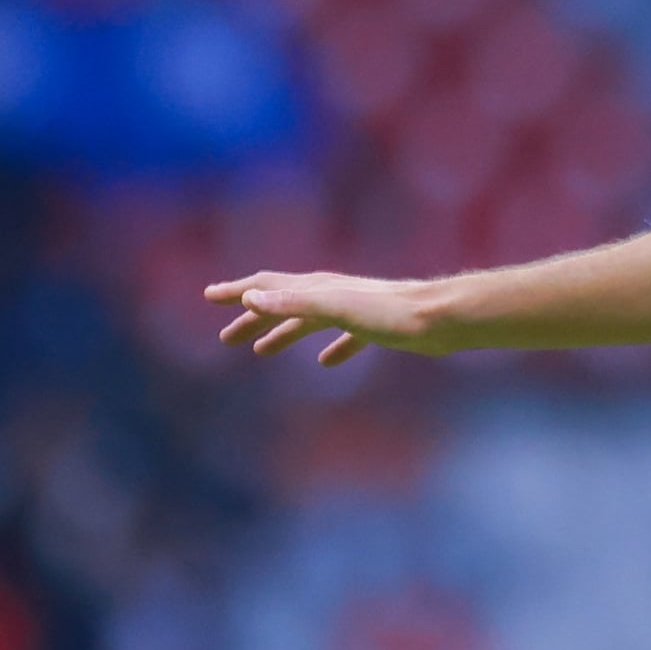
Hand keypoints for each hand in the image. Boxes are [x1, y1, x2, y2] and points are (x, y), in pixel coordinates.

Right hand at [206, 270, 450, 366]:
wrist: (441, 319)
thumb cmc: (390, 313)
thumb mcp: (335, 308)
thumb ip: (295, 302)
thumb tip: (251, 297)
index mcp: (317, 287)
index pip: (267, 286)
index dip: (236, 292)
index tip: (209, 297)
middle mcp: (332, 293)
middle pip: (282, 303)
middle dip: (251, 319)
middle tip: (226, 338)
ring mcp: (353, 310)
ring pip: (308, 322)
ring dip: (281, 334)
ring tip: (260, 352)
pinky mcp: (376, 328)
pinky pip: (343, 338)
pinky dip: (329, 347)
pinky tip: (326, 363)